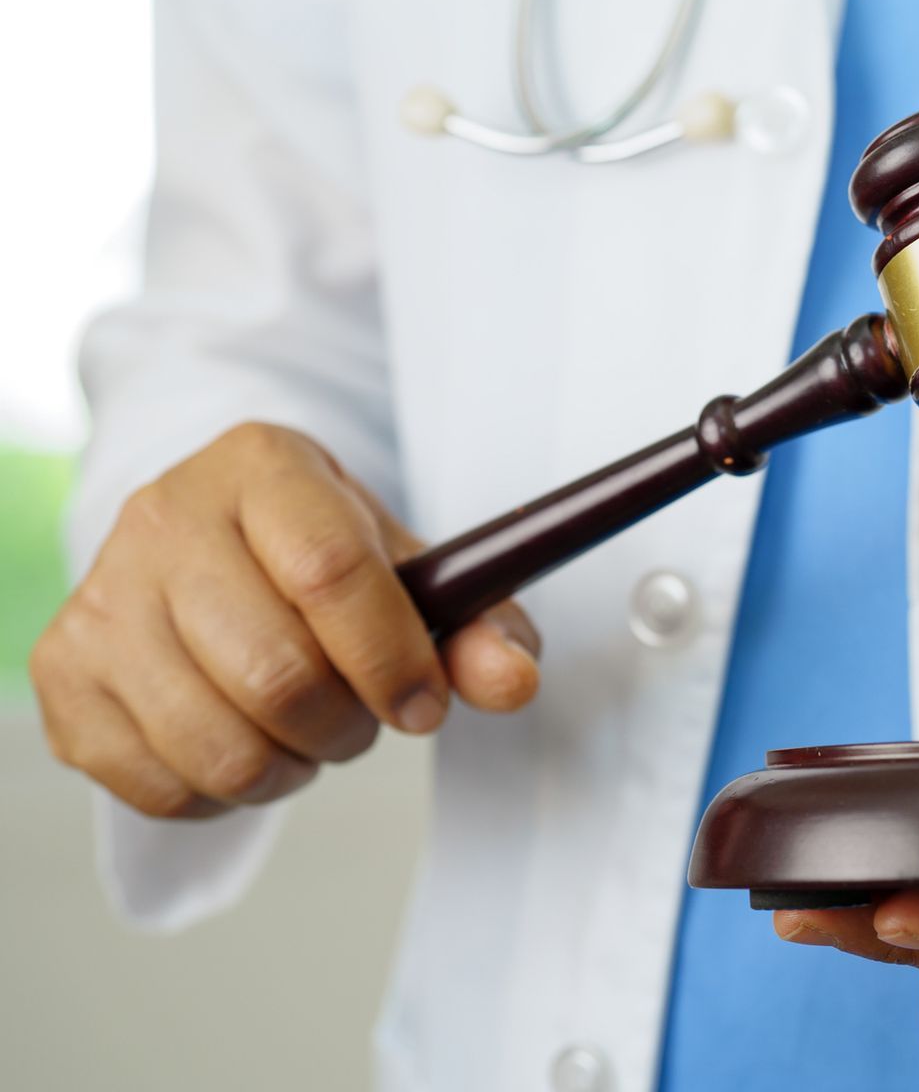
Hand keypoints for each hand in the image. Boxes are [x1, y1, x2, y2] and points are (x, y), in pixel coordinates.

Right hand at [30, 422, 540, 818]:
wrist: (211, 547)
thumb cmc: (322, 559)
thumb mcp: (410, 569)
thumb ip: (479, 624)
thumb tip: (512, 682)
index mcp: (263, 466)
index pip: (330, 572)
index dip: (391, 657)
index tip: (425, 705)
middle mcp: (166, 517)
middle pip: (273, 671)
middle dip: (345, 724)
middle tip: (365, 718)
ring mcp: (102, 595)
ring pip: (213, 742)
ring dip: (289, 766)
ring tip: (310, 732)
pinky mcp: (65, 672)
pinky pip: (158, 783)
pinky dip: (223, 793)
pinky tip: (246, 742)